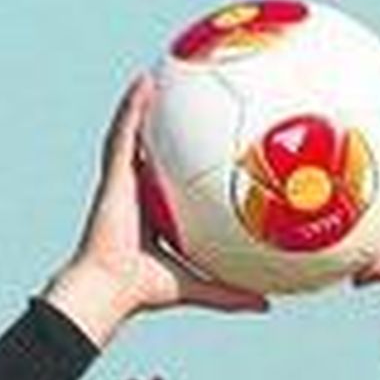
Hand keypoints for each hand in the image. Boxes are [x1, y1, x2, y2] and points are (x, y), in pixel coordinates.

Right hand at [44, 75, 268, 345]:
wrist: (112, 288)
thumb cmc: (145, 290)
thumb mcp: (199, 285)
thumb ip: (230, 292)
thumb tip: (267, 304)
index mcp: (154, 214)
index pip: (170, 183)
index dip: (183, 164)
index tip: (202, 148)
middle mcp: (137, 193)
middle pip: (152, 152)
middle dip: (163, 127)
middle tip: (184, 101)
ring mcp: (123, 181)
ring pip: (134, 134)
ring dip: (145, 105)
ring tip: (160, 75)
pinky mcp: (114, 175)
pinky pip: (125, 133)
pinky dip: (133, 106)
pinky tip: (145, 82)